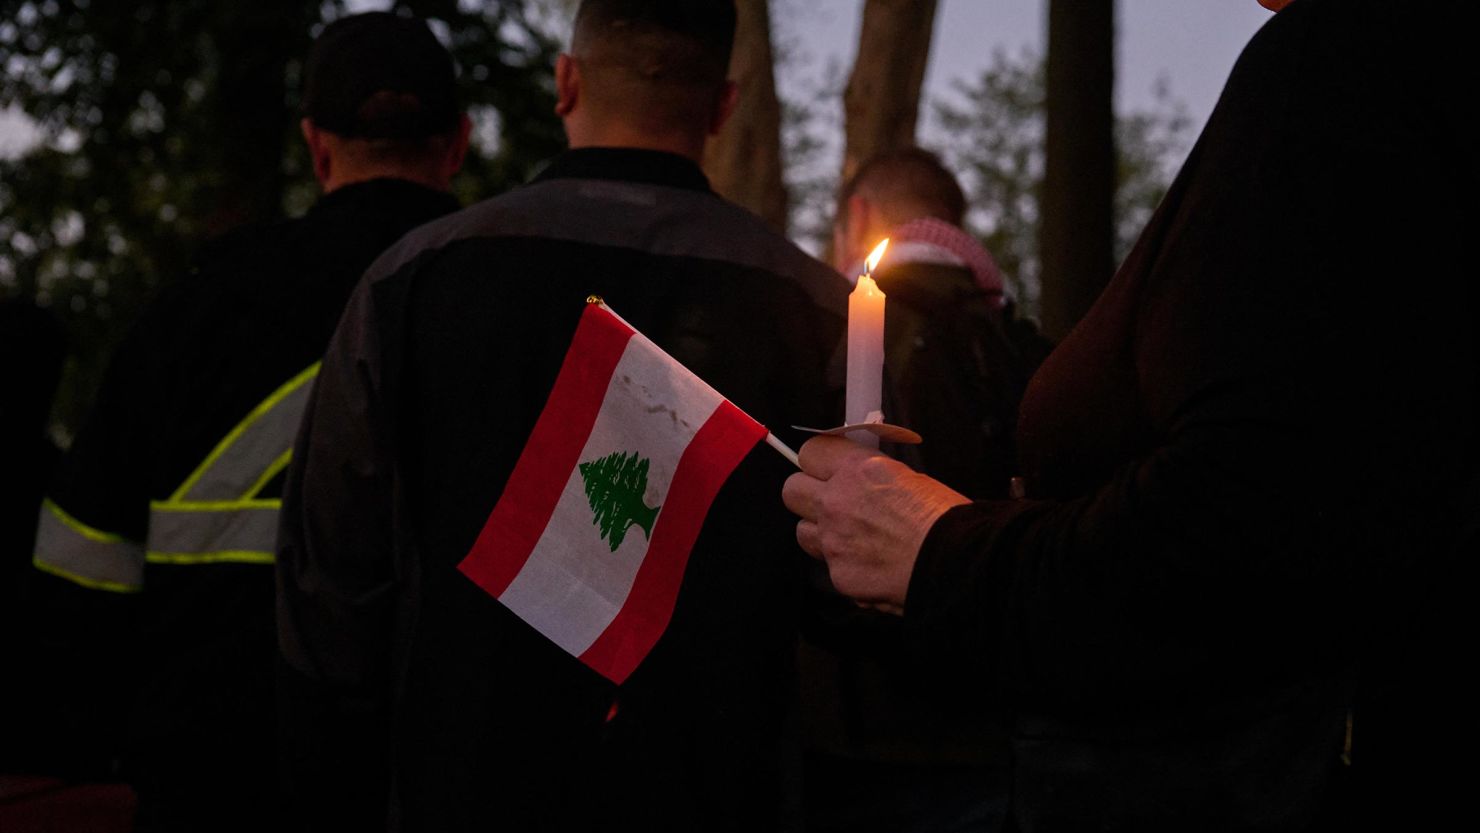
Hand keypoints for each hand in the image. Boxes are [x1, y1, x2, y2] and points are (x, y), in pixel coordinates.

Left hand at [782, 436, 969, 609]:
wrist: (955, 562)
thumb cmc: (943, 517)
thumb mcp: (908, 477)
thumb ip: (870, 476)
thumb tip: (857, 479)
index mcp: (857, 469)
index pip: (810, 452)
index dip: (818, 462)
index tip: (827, 469)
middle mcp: (837, 501)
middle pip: (791, 490)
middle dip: (808, 495)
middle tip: (831, 502)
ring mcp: (833, 540)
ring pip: (802, 531)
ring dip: (820, 532)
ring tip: (850, 537)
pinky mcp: (839, 574)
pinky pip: (828, 565)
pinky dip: (845, 564)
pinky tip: (870, 565)